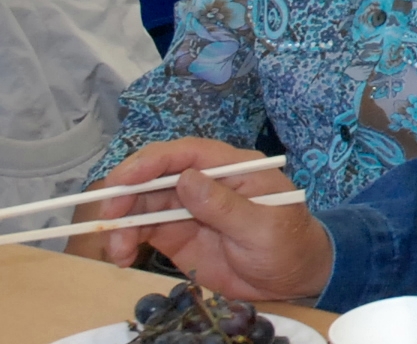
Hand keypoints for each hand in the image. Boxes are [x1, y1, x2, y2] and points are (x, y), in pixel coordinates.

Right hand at [89, 138, 332, 300]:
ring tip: (117, 249)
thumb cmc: (288, 244)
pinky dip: (126, 240)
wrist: (292, 278)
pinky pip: (143, 230)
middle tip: (109, 215)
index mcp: (233, 168)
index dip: (153, 161)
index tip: (124, 179)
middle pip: (157, 176)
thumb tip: (186, 178)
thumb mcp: (262, 226)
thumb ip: (224, 205)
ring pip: (144, 204)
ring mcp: (188, 208)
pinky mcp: (176, 233)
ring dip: (122, 222)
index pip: (188, 153)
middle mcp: (205, 182)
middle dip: (127, 191)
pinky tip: (121, 257)